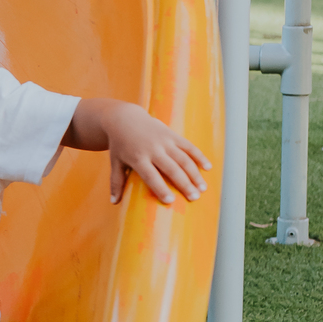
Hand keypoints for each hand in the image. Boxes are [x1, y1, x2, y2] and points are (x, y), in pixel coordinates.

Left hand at [66, 99, 210, 205]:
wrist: (124, 118)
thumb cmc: (119, 144)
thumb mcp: (115, 162)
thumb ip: (116, 182)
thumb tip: (114, 203)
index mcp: (138, 157)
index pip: (150, 176)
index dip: (160, 188)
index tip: (170, 201)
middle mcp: (152, 149)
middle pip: (171, 168)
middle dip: (184, 184)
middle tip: (194, 198)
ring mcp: (164, 140)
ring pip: (183, 158)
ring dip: (194, 174)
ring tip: (202, 188)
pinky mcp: (171, 134)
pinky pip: (188, 146)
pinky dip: (199, 156)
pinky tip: (208, 167)